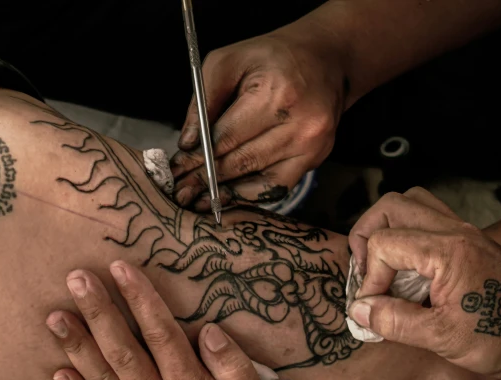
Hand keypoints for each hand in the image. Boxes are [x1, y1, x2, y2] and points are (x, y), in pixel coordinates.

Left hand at [46, 261, 283, 379]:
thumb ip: (234, 366)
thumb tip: (207, 329)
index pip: (161, 333)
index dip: (140, 298)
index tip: (121, 269)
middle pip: (123, 348)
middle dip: (99, 311)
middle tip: (77, 279)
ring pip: (102, 378)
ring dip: (77, 345)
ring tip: (55, 316)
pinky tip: (57, 374)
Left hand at [171, 29, 346, 211]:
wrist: (325, 58)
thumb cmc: (271, 57)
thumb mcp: (228, 61)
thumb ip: (203, 101)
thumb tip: (188, 144)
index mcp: (276, 94)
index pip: (225, 138)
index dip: (196, 158)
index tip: (175, 170)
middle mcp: (300, 123)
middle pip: (241, 162)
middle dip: (205, 180)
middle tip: (180, 192)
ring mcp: (312, 145)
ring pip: (258, 180)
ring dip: (225, 193)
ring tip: (199, 201)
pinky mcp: (317, 157)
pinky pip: (278, 187)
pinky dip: (251, 194)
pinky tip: (229, 197)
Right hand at [347, 187, 500, 378]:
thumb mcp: (442, 338)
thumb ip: (394, 321)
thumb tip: (359, 310)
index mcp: (447, 251)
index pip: (384, 243)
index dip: (369, 276)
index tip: (373, 305)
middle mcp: (455, 231)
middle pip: (392, 206)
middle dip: (367, 235)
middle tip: (366, 270)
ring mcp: (463, 231)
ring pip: (411, 202)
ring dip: (386, 227)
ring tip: (381, 261)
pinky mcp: (467, 239)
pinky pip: (427, 216)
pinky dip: (406, 233)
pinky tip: (406, 266)